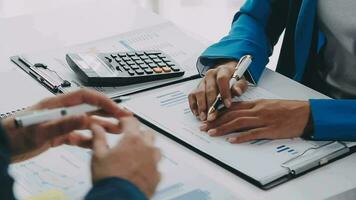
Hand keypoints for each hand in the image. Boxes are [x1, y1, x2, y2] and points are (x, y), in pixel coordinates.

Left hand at [2, 89, 131, 161]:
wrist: (3, 147)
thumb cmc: (15, 134)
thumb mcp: (40, 130)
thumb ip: (63, 124)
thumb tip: (85, 118)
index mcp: (57, 104)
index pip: (86, 97)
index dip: (103, 101)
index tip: (116, 109)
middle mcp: (62, 112)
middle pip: (90, 109)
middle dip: (108, 112)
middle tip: (124, 118)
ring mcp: (61, 124)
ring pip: (87, 123)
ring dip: (102, 126)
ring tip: (117, 130)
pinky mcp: (58, 135)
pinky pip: (78, 136)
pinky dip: (88, 140)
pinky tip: (96, 144)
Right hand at [90, 117, 160, 197]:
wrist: (119, 199)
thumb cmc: (109, 178)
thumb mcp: (98, 155)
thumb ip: (98, 138)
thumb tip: (96, 127)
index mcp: (132, 140)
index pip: (132, 121)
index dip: (125, 120)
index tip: (122, 123)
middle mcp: (146, 148)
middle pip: (148, 133)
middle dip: (140, 133)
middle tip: (130, 138)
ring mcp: (154, 162)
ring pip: (155, 149)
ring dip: (148, 149)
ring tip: (137, 154)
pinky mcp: (157, 176)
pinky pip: (157, 166)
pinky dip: (150, 166)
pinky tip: (142, 170)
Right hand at [188, 60, 247, 120]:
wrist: (225, 73)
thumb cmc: (233, 79)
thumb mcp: (241, 81)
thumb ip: (239, 86)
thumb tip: (237, 91)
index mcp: (223, 71)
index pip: (222, 80)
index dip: (224, 92)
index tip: (227, 105)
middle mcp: (210, 75)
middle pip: (209, 89)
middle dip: (211, 104)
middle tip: (212, 116)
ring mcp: (202, 81)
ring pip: (199, 93)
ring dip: (201, 106)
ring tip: (204, 117)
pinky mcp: (196, 87)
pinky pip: (192, 96)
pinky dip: (193, 105)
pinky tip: (197, 113)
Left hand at [200, 100, 311, 142]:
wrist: (306, 113)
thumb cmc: (288, 109)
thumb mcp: (268, 104)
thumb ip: (254, 108)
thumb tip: (239, 112)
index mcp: (256, 103)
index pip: (233, 107)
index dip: (218, 112)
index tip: (208, 116)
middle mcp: (257, 110)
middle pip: (232, 115)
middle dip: (215, 120)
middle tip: (203, 126)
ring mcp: (263, 120)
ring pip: (239, 123)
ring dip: (223, 128)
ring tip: (211, 132)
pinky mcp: (270, 130)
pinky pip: (253, 133)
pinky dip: (241, 137)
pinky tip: (232, 140)